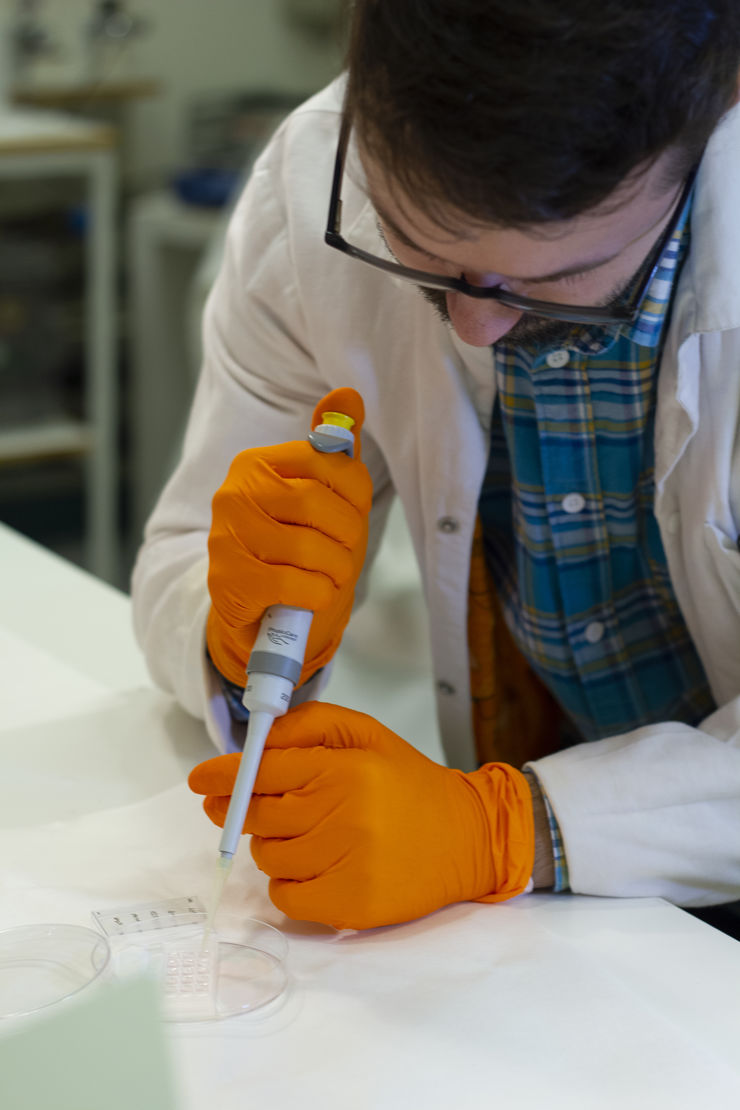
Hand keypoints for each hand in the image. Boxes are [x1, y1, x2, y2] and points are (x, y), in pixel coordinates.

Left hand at [188, 702, 533, 929]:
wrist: (469, 836)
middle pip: (259, 817)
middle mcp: (344, 814)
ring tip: (307, 836)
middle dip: (242, 811)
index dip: (224, 776)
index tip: (200, 780)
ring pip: (269, 858)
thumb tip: (256, 740)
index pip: (265, 773)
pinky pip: (286, 898)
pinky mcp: (351, 905)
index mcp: (345, 768)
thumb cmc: (409, 782)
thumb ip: (310, 726)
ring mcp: (347, 863)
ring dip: (274, 847)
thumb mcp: (367, 734)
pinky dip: (289, 885)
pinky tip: (314, 868)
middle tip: (241, 809)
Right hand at [206, 389, 371, 686]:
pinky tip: (314, 596)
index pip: (327, 462)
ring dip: (335, 571)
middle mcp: (233, 494)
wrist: (257, 613)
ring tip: (331, 577)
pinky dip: (317, 594)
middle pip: (317, 505)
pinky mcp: (229, 582)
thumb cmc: (295, 551)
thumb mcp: (321, 499)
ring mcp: (225, 539)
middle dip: (347, 537)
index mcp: (256, 464)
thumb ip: (334, 449)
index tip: (354, 515)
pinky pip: (293, 583)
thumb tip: (348, 395)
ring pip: (309, 549)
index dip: (356, 495)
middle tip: (346, 554)